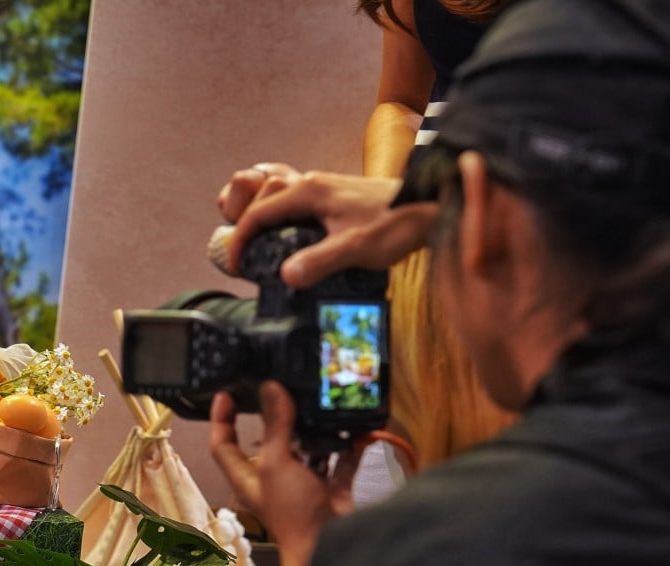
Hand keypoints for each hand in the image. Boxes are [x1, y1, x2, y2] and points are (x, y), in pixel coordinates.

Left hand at [209, 381, 358, 565]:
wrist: (330, 545)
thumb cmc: (291, 508)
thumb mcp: (276, 462)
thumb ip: (275, 425)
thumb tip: (270, 387)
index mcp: (247, 475)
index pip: (223, 444)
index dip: (221, 419)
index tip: (227, 394)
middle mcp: (272, 476)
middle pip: (269, 439)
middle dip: (278, 416)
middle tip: (284, 386)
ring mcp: (302, 482)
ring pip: (305, 447)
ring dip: (314, 428)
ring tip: (320, 399)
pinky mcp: (330, 486)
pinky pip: (338, 459)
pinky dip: (345, 445)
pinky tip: (354, 425)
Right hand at [221, 170, 437, 287]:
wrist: (433, 203)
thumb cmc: (398, 222)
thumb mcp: (356, 248)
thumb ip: (319, 262)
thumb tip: (286, 278)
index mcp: (308, 192)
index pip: (257, 214)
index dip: (240, 242)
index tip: (236, 267)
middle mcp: (312, 184)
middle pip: (262, 199)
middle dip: (246, 226)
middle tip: (246, 258)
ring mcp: (324, 188)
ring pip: (279, 198)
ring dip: (264, 219)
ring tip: (262, 247)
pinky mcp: (336, 197)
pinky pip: (297, 204)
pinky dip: (284, 220)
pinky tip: (294, 240)